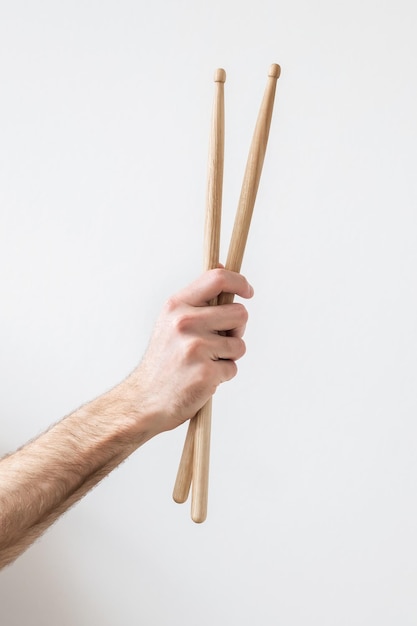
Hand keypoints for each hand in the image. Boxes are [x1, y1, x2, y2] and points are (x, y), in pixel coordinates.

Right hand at [126, 269, 253, 435]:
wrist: (144, 400)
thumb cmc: (164, 361)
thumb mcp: (171, 322)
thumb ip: (197, 301)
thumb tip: (224, 272)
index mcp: (177, 305)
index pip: (218, 278)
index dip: (240, 282)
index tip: (248, 292)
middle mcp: (185, 322)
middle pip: (240, 313)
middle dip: (237, 329)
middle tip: (220, 342)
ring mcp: (195, 347)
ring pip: (239, 344)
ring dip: (229, 356)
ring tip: (205, 363)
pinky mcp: (205, 372)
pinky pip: (233, 369)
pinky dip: (222, 376)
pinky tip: (201, 379)